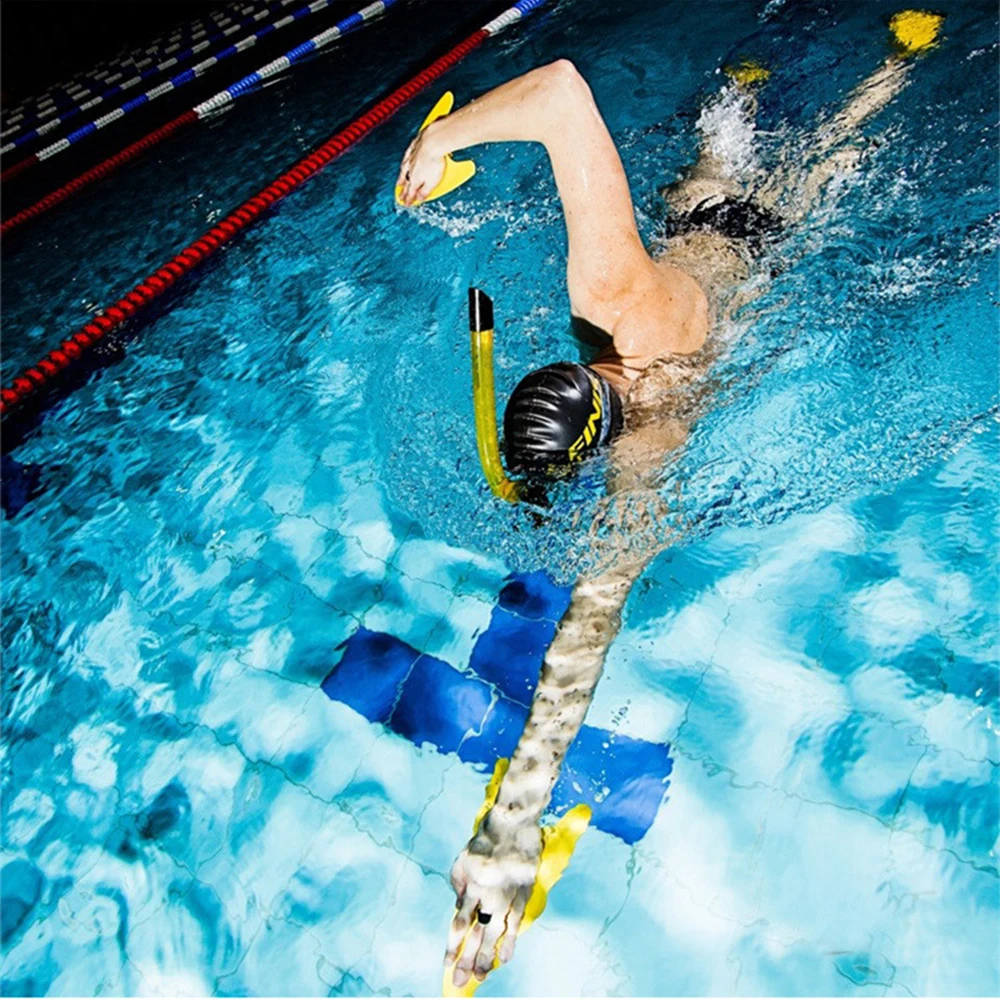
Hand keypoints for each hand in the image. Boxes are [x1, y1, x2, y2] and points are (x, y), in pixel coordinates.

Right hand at [396, 123, 445, 206]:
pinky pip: (407, 156)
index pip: (410, 193)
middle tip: (400, 197)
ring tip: (399, 182)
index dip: (408, 200)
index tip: (406, 205)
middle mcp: (411, 169)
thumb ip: (425, 191)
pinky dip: (405, 161)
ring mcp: (412, 157)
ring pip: (404, 170)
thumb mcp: (432, 183)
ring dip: (401, 178)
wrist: (433, 142)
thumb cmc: (435, 161)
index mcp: (415, 179)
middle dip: (403, 191)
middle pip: (406, 183)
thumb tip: (419, 198)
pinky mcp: (414, 147)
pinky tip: (406, 161)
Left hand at [445, 812, 541, 986]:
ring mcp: (507, 895)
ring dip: (487, 957)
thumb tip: (459, 905)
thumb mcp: (463, 858)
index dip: (452, 945)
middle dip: (467, 960)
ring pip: (495, 933)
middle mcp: (487, 894)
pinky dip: (510, 941)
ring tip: (480, 976)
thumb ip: (459, 883)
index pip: (459, 923)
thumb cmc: (486, 837)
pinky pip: (516, 922)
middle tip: (460, 981)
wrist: (514, 819)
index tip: (446, 964)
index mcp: (470, 885)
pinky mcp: (523, 892)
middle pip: (476, 934)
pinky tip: (504, 958)